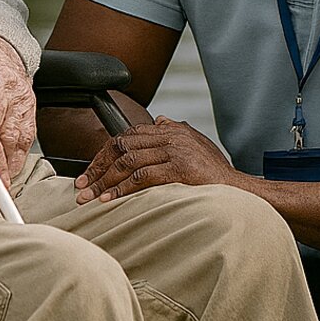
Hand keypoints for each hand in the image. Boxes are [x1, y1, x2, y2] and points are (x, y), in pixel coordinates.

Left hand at [74, 117, 241, 203]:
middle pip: (122, 146)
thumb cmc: (215, 173)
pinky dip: (121, 189)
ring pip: (128, 161)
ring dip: (104, 180)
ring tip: (89, 196)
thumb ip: (175, 131)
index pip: (127, 136)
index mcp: (171, 130)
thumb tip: (157, 121)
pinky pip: (141, 177)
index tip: (90, 171)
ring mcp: (175, 151)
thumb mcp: (195, 144)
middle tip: (82, 185)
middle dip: (98, 166)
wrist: (237, 190)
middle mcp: (170, 135)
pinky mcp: (179, 168)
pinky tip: (109, 199)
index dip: (104, 153)